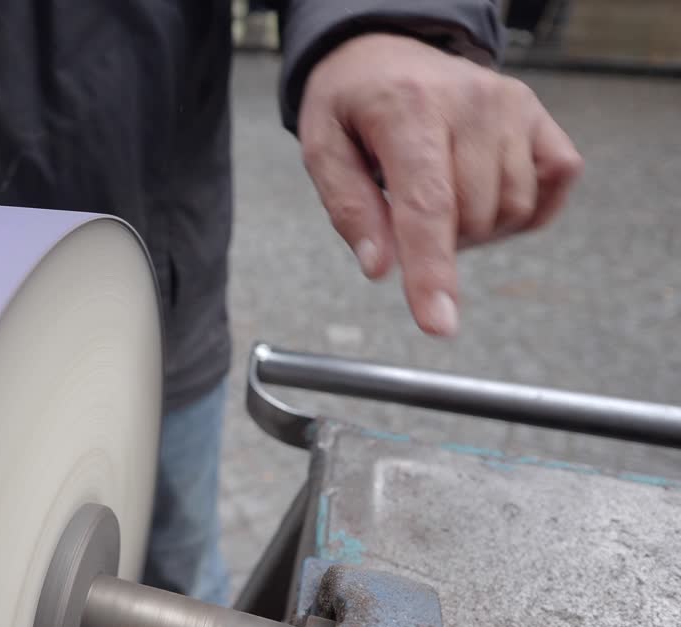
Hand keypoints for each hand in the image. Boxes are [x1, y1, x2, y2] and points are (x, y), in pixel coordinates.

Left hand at [298, 34, 582, 335]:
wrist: (384, 51)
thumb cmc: (351, 105)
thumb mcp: (321, 148)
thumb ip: (349, 209)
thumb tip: (380, 269)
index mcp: (407, 109)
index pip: (427, 205)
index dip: (433, 271)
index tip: (438, 324)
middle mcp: (471, 103)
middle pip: (470, 219)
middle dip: (437, 240)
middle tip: (404, 207)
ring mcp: (512, 106)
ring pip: (512, 210)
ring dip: (476, 227)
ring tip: (438, 193)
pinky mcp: (539, 115)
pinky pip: (556, 183)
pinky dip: (522, 207)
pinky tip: (482, 192)